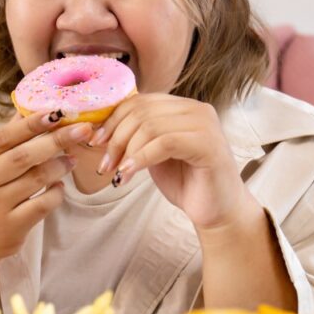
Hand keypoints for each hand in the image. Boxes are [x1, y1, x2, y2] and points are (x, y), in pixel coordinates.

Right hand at [0, 110, 92, 261]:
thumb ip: (7, 137)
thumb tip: (30, 105)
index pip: (3, 136)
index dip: (31, 123)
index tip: (57, 111)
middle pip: (23, 156)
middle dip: (56, 140)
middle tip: (82, 129)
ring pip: (36, 179)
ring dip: (60, 166)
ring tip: (71, 159)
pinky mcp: (10, 227)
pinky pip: (42, 204)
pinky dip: (56, 193)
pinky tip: (59, 186)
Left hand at [90, 93, 249, 230]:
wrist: (217, 212)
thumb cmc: (186, 183)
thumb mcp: (155, 153)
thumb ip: (138, 135)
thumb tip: (100, 128)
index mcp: (184, 107)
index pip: (140, 101)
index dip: (113, 119)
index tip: (96, 142)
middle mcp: (197, 109)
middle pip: (142, 111)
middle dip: (116, 137)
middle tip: (105, 164)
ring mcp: (205, 125)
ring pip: (150, 126)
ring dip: (126, 151)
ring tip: (117, 173)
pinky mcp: (208, 145)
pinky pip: (164, 143)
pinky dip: (140, 159)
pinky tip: (128, 174)